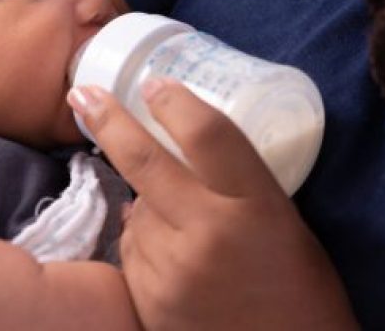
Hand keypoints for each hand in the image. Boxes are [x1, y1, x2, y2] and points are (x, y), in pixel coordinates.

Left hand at [68, 78, 357, 329]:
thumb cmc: (299, 292)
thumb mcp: (283, 225)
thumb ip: (233, 187)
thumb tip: (173, 157)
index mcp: (255, 206)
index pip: (207, 133)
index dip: (175, 101)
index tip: (155, 83)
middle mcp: (209, 232)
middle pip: (144, 159)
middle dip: (108, 119)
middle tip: (84, 94)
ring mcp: (174, 269)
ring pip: (135, 210)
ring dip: (146, 206)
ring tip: (184, 230)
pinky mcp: (149, 300)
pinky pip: (131, 252)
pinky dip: (143, 245)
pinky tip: (174, 261)